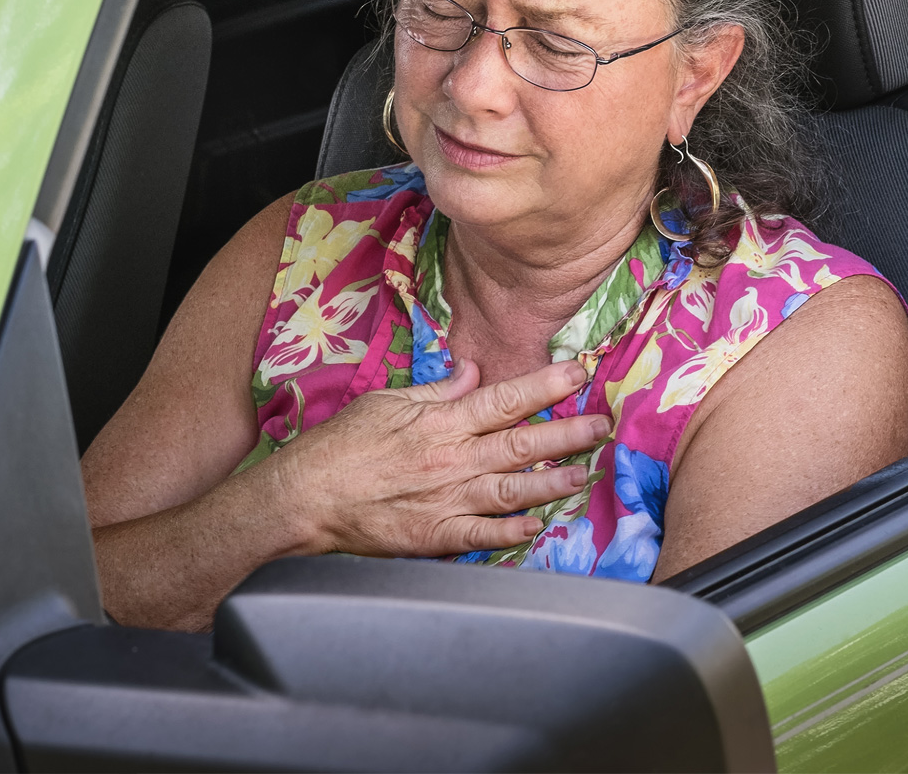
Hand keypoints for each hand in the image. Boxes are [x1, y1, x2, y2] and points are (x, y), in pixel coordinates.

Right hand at [259, 358, 610, 558]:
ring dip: (554, 482)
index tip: (579, 374)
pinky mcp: (435, 536)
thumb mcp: (387, 401)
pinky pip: (483, 536)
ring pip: (513, 490)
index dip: (546, 386)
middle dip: (568, 434)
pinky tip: (540, 527)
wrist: (305, 498)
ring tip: (585, 474)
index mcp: (439, 421)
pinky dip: (514, 533)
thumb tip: (473, 371)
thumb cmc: (341, 446)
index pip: (504, 399)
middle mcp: (451, 460)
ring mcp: (445, 500)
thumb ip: (436, 388)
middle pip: (521, 444)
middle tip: (602, 426)